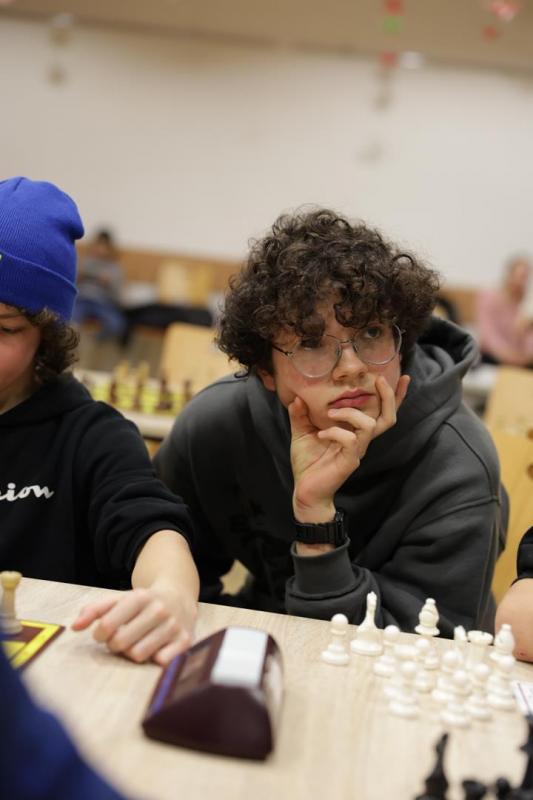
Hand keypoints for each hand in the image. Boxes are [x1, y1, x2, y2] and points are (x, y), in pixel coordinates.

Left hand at [72, 585, 196, 665]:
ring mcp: (173, 625)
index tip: (103, 634)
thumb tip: (74, 627)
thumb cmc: (143, 603)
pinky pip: (161, 662)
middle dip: (116, 645)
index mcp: (140, 597)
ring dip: (132, 653)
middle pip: (121, 643)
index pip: (107, 625)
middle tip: (121, 640)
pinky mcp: (185, 640)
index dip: (100, 635)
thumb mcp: (120, 599)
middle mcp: (159, 609)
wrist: (179, 596)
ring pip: (139, 654)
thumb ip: (94, 610)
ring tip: (136, 643)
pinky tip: (154, 649)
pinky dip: (153, 659)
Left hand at [291, 374, 409, 522]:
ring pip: (369, 425)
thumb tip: (297, 397)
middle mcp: (361, 441)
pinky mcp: (349, 461)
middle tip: (379, 379)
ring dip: (349, 413)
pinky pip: (351, 440)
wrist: (305, 491)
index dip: (395, 397)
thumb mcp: (301, 433)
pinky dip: (335, 431)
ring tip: (330, 413)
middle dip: (389, 397)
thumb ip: (301, 415)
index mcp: (355, 432)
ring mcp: (357, 451)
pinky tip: (321, 434)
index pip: (381, 413)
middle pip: (388, 418)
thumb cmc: (308, 463)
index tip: (402, 376)